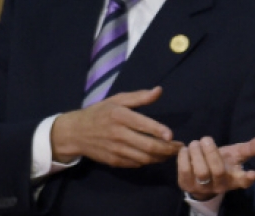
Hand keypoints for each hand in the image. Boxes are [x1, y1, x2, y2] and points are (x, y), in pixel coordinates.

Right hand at [51, 87, 182, 167]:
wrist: (75, 133)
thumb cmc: (99, 112)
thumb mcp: (117, 100)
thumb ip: (139, 97)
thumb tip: (159, 91)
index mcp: (120, 116)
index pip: (143, 125)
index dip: (159, 131)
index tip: (172, 136)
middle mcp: (118, 134)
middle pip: (148, 146)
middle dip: (167, 148)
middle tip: (179, 147)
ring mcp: (116, 150)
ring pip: (144, 158)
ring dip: (161, 157)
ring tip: (172, 153)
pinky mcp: (114, 161)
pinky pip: (136, 163)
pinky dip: (149, 161)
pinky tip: (157, 157)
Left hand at [177, 135, 254, 200]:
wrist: (203, 175)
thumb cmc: (224, 162)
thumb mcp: (237, 154)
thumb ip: (251, 147)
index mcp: (235, 178)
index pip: (244, 181)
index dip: (248, 178)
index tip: (254, 173)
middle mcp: (220, 186)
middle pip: (218, 171)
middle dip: (211, 153)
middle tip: (206, 139)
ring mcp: (203, 188)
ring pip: (200, 172)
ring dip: (197, 154)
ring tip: (196, 143)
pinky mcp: (186, 185)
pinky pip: (184, 171)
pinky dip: (184, 158)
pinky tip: (186, 149)